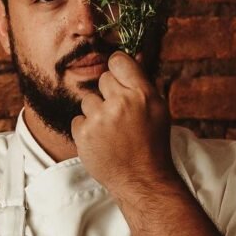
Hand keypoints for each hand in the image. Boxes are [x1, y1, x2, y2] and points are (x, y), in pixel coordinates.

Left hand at [70, 50, 176, 200]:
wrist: (142, 179)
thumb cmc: (152, 144)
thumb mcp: (158, 110)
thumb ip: (142, 84)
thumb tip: (132, 56)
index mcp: (143, 94)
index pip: (119, 61)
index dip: (117, 68)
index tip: (118, 77)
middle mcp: (121, 102)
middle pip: (103, 79)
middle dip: (109, 94)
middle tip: (119, 114)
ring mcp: (100, 118)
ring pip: (88, 100)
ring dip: (96, 113)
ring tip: (111, 131)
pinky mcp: (84, 133)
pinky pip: (78, 119)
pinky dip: (86, 130)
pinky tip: (101, 141)